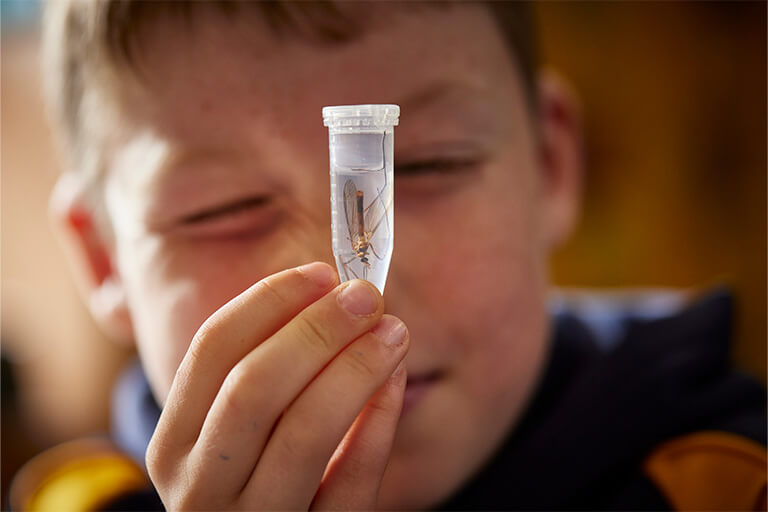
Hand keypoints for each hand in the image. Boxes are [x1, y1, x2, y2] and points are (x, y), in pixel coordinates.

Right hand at [146, 262, 408, 509]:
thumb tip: (334, 299)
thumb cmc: (254, 483)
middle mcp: (200, 488)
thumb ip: (265, 376)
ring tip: (393, 332)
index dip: (269, 300)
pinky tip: (395, 384)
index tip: (323, 273)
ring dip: (355, 368)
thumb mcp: (234, 436)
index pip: (211, 350)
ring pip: (304, 433)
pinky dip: (378, 426)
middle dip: (316, 330)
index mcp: (174, 444)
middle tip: (366, 297)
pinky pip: (352, 484)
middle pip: (253, 387)